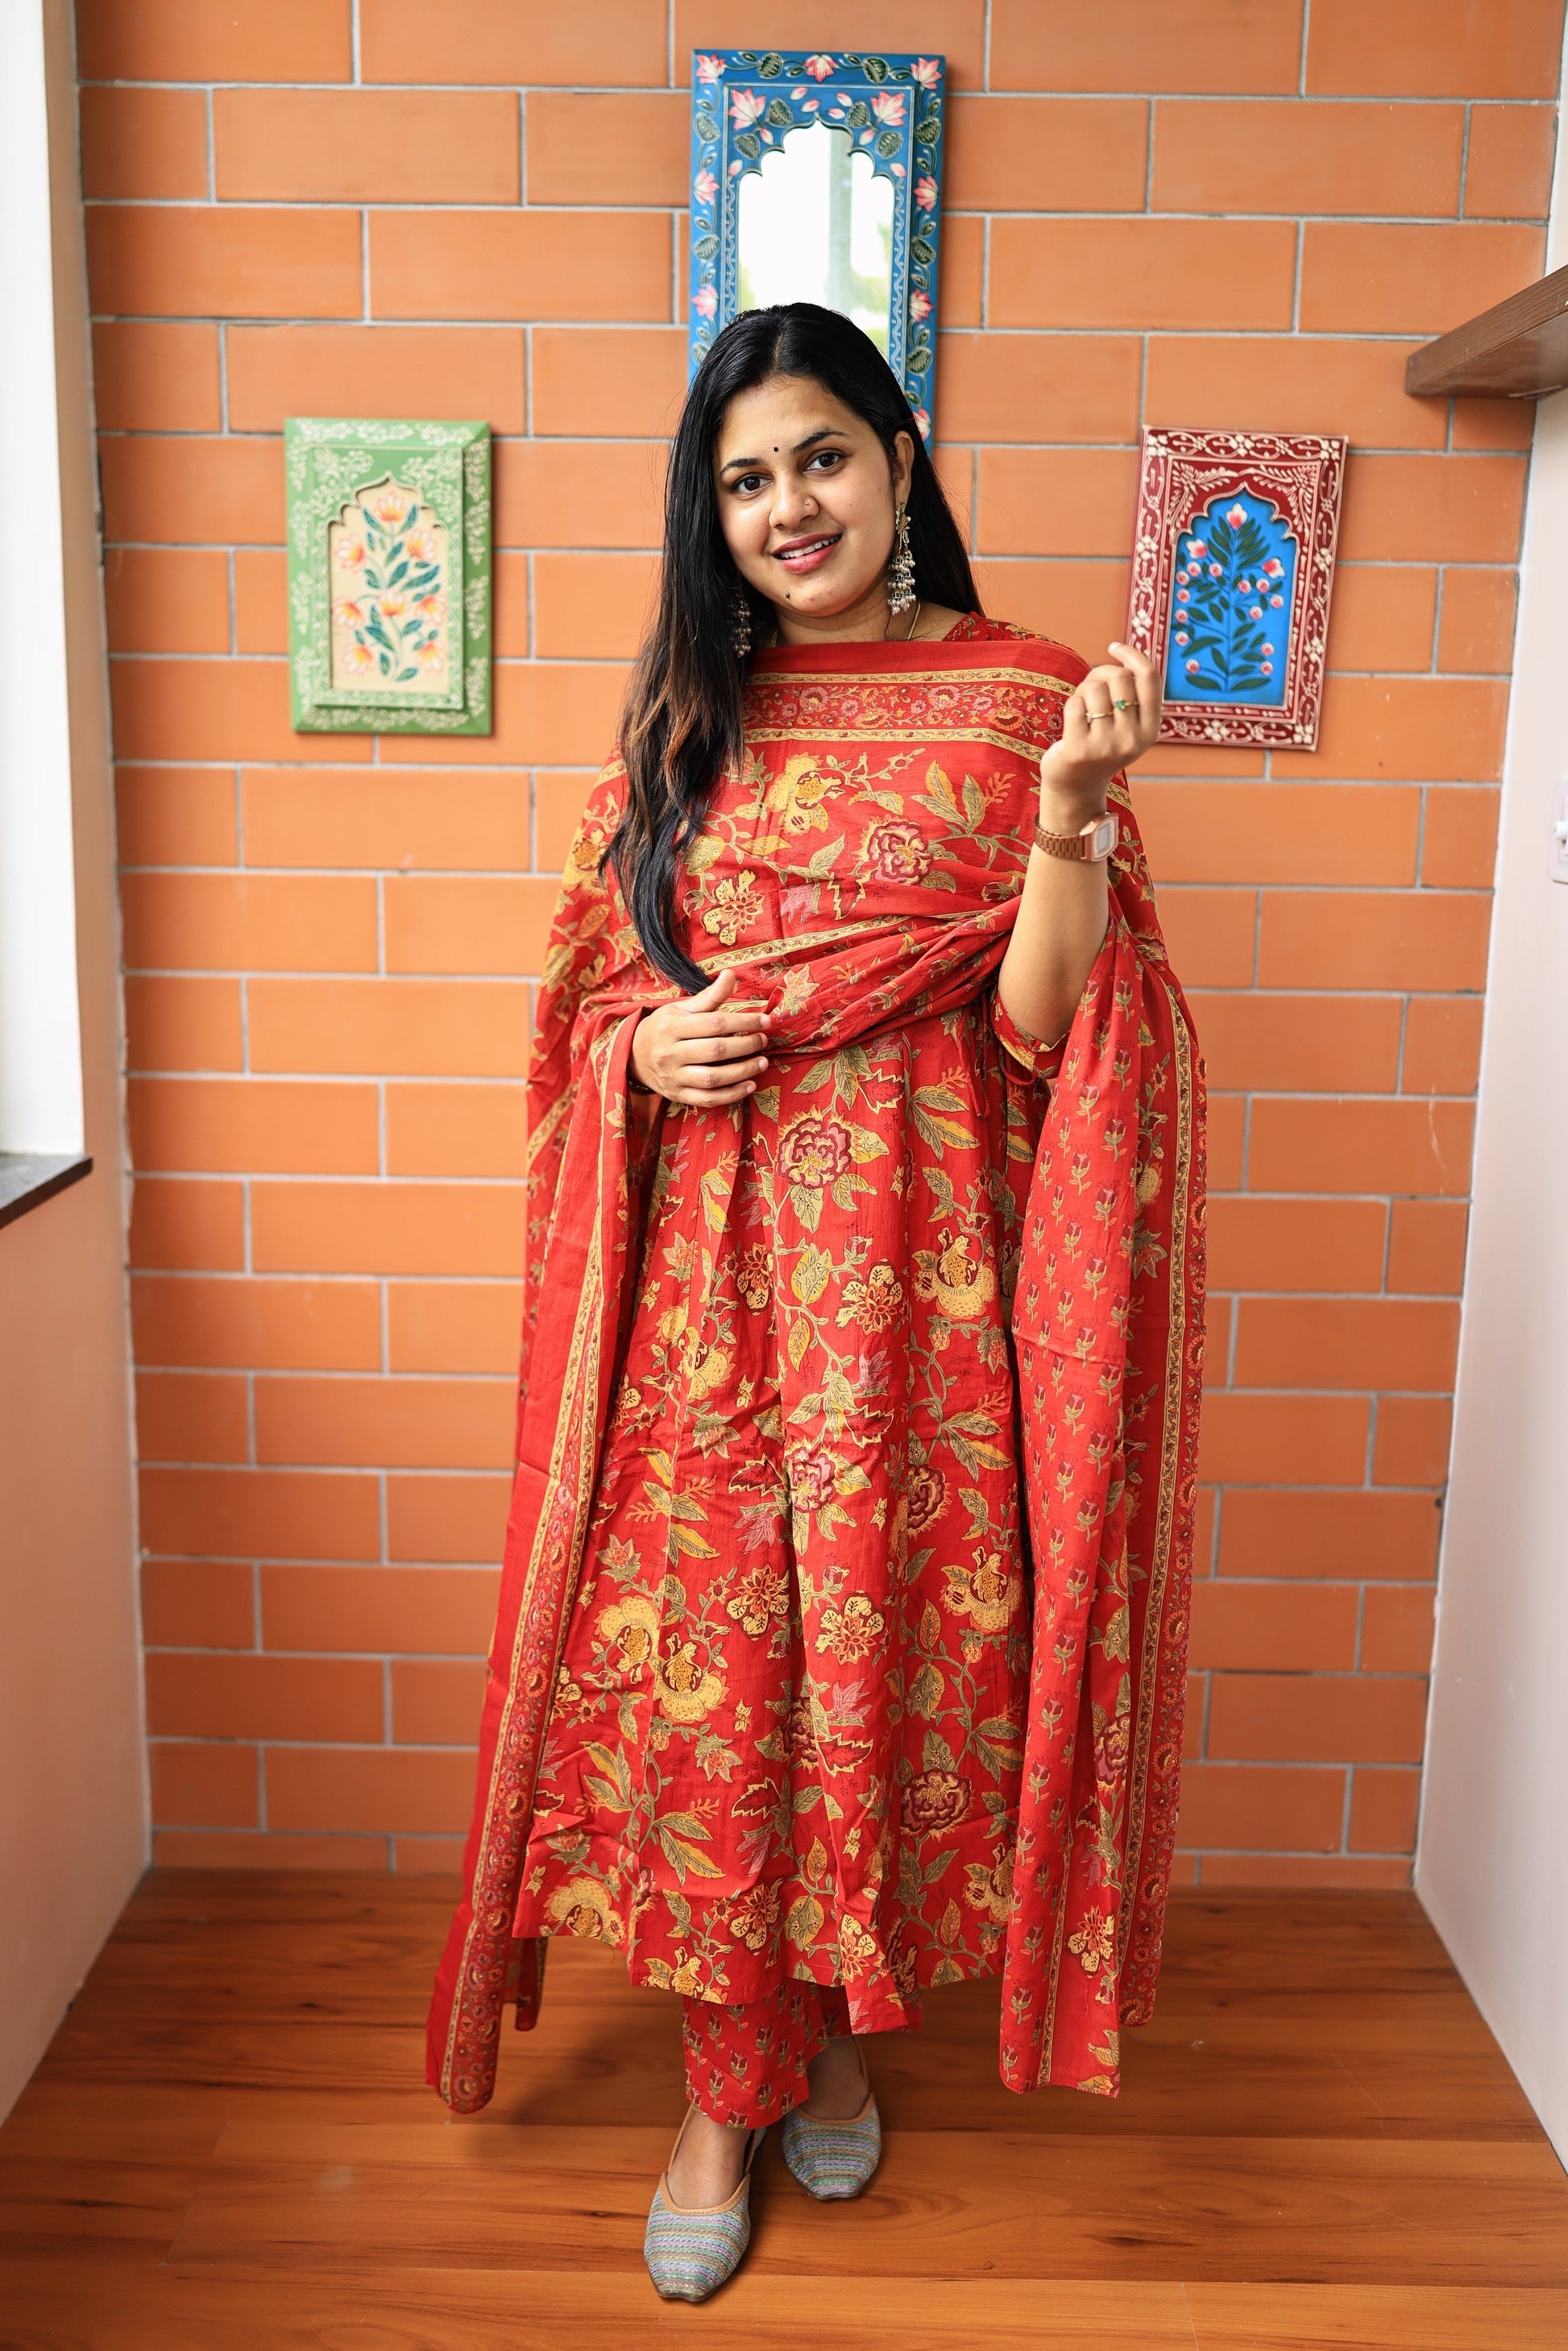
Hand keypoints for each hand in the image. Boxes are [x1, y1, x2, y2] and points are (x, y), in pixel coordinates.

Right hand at [629, 967, 771, 1106]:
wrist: (635, 1056)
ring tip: (762, 1062)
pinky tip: (749, 1085)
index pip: (714, 1023)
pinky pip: (708, 1099)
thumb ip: (709, 995)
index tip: (764, 1021)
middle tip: (763, 1041)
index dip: (743, 1021)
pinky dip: (731, 1095)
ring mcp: (673, 1077)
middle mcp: (670, 1053)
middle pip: (715, 1051)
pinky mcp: (678, 1095)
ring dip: (743, 1071)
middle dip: (745, 1046)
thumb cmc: (664, 1027)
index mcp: (671, 1026)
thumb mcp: (681, 1008)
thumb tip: (731, 974)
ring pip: (713, 1078)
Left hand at [1038, 641, 1161, 814]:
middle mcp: (1133, 739)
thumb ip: (1132, 694)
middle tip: (1091, 690)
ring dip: (1083, 691)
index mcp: (1151, 730)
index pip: (1150, 678)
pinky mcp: (1079, 750)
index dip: (1132, 655)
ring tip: (1082, 710)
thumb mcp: (1128, 725)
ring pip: (1095, 688)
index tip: (1114, 646)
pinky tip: (1072, 721)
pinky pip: (1074, 704)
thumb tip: (1123, 655)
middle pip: (1120, 677)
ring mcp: (1106, 746)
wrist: (1076, 788)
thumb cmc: (1100, 746)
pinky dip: (1071, 704)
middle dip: (1100, 674)